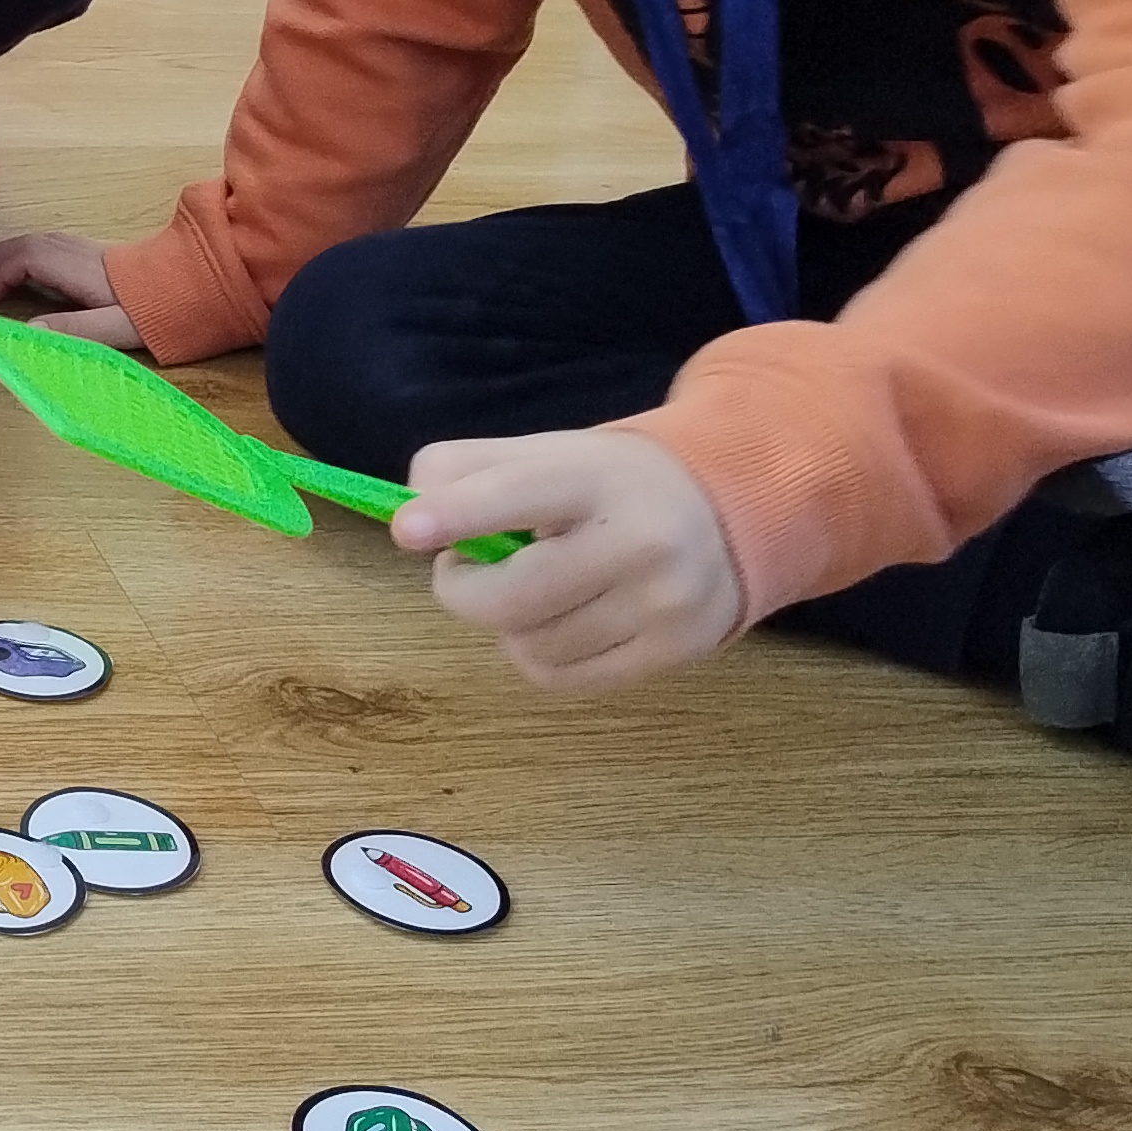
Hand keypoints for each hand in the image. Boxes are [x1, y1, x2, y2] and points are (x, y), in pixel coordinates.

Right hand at [0, 230, 146, 350]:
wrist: (199, 285)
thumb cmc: (160, 311)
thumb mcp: (117, 327)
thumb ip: (73, 329)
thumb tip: (28, 331)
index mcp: (81, 271)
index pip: (28, 261)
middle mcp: (81, 255)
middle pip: (26, 245)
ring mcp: (89, 252)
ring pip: (37, 241)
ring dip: (4, 253)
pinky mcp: (96, 255)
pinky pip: (48, 244)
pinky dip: (23, 252)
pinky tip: (20, 265)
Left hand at [393, 429, 744, 691]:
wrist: (724, 512)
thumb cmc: (605, 483)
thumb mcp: (542, 453)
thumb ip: (462, 469)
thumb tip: (411, 512)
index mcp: (594, 476)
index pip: (517, 492)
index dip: (457, 514)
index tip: (407, 530)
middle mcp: (638, 539)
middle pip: (510, 597)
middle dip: (463, 590)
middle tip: (466, 566)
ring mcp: (662, 601)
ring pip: (529, 645)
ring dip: (507, 625)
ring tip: (533, 588)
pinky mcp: (673, 650)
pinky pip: (562, 677)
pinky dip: (537, 655)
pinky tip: (559, 620)